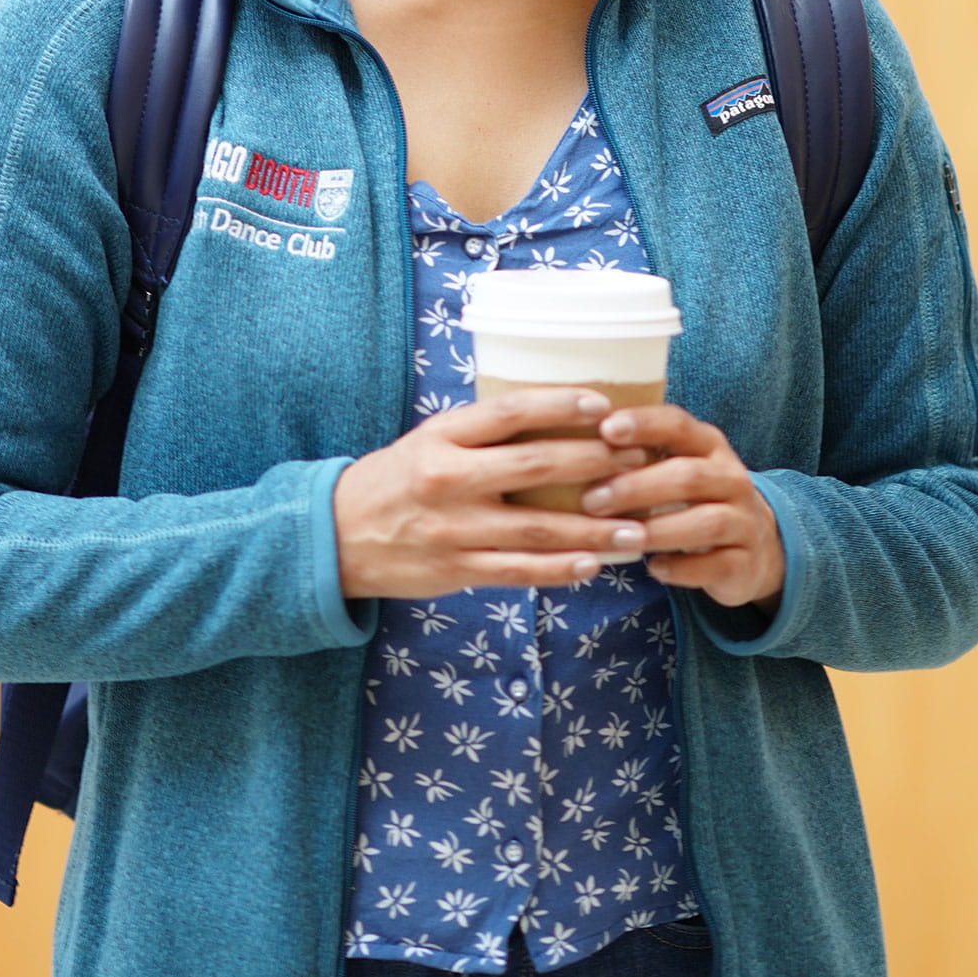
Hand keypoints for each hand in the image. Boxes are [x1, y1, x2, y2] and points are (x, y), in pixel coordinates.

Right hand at [333, 389, 659, 599]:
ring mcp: (452, 529)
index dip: (561, 405)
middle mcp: (447, 479)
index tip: (605, 404)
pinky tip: (594, 564)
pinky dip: (559, 569)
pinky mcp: (455, 569)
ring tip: (636, 528)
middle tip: (640, 462)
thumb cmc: (395, 480)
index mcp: (441, 437)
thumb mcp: (428, 440)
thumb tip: (556, 414)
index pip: (510, 412)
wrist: (336, 536)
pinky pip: (518, 572)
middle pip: (535, 467)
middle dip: (596, 464)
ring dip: (593, 530)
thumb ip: (482, 431)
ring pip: (537, 528)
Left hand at [580, 403, 782, 611]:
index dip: (643, 424)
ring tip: (620, 537)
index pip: (678, 424)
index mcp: (708, 446)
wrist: (755, 548)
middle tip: (591, 500)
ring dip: (659, 529)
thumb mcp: (675, 467)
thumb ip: (637, 455)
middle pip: (688, 476)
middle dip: (636, 487)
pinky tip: (653, 568)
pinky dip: (682, 568)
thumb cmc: (694, 500)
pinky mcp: (744, 563)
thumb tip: (568, 442)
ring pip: (705, 522)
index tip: (605, 428)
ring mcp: (743, 521)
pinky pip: (715, 565)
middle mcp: (731, 478)